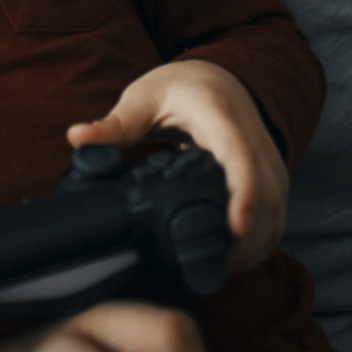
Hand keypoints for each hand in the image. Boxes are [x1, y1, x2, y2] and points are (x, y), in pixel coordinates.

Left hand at [68, 59, 285, 271]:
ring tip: (215, 271)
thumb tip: (76, 137)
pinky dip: (259, 243)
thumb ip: (114, 124)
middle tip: (209, 268)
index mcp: (222, 118)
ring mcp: (268, 162)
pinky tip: (231, 260)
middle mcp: (254, 142)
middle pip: (267, 197)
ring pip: (276, 213)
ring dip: (254, 247)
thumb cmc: (180, 87)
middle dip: (246, 238)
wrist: (218, 80)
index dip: (244, 195)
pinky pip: (274, 217)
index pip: (241, 159)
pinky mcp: (271, 179)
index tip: (236, 227)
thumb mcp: (143, 97)